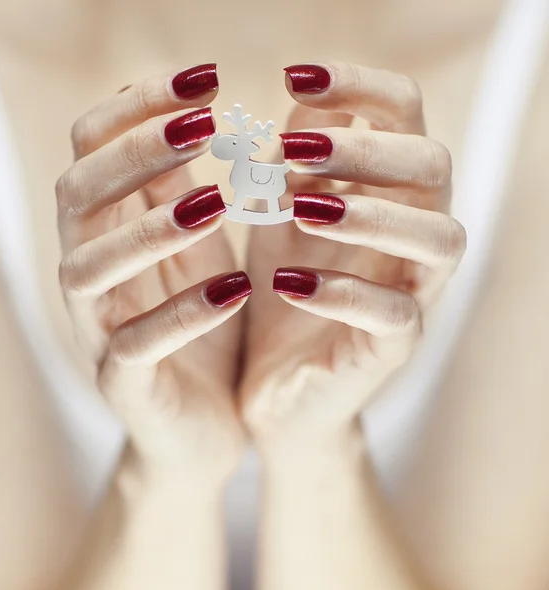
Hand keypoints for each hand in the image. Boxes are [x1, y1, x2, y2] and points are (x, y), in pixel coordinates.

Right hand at [56, 65, 249, 484]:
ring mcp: (99, 331)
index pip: (94, 149)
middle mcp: (90, 273)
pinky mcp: (124, 385)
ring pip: (89, 270)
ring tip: (214, 203)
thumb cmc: (203, 325)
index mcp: (108, 232)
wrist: (206, 425)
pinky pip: (135, 346)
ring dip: (148, 231)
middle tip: (202, 126)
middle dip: (136, 152)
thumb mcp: (198, 249)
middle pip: (79, 195)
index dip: (139, 108)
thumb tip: (190, 113)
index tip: (203, 80)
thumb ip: (183, 190)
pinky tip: (234, 288)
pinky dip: (182, 314)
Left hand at [241, 63, 465, 453]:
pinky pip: (394, 314)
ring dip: (372, 214)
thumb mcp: (278, 219)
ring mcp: (413, 292)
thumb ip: (294, 165)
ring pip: (438, 238)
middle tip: (296, 151)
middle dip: (366, 149)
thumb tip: (300, 102)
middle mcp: (413, 236)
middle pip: (433, 166)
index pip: (404, 115)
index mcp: (387, 193)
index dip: (360, 86)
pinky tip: (286, 283)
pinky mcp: (395, 346)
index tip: (297, 76)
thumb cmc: (284, 291)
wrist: (281, 386)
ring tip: (305, 211)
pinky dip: (341, 293)